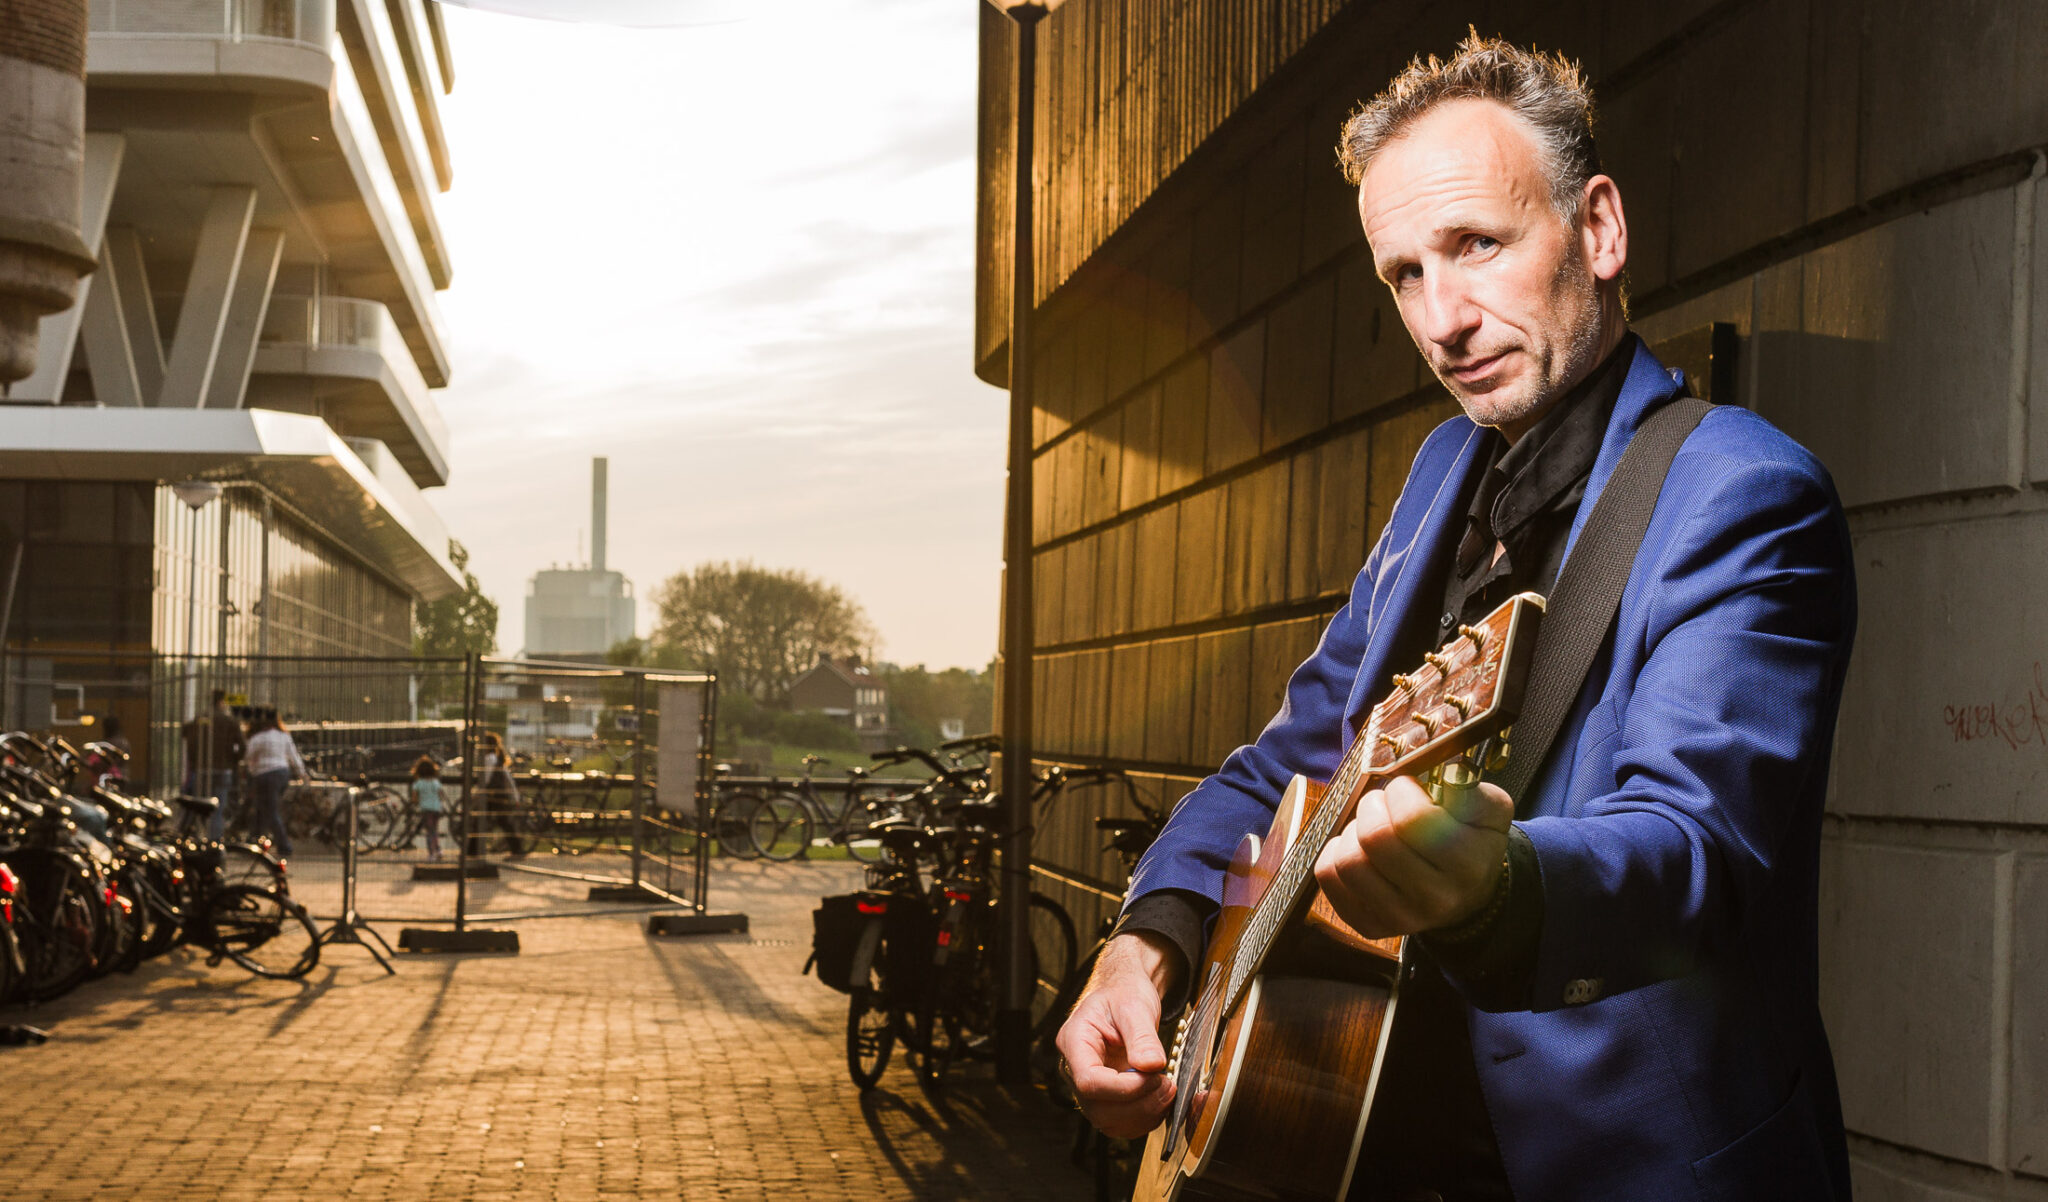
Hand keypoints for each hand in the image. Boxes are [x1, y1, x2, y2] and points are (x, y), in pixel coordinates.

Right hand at [1055, 931, 1179, 1138]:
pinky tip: (1161, 1099)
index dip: (1124, 1088)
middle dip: (1138, 1105)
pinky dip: (1144, 1119)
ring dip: (1143, 1115)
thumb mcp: (1134, 1005)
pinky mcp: (1107, 1096)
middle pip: (1097, 1108)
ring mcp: (1091, 1087)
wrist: (1124, 994)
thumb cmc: (1123, 994)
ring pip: (1108, 1122)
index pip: (1089, 1081)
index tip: (1154, 1076)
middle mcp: (1076, 1069)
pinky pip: (1121, 1122)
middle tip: (1167, 1085)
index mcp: (1074, 1043)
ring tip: (1167, 1091)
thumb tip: (1151, 1066)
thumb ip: (1141, 1036)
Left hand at [1312, 773, 1511, 937]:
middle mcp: (1436, 899)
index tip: (1406, 787)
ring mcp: (1401, 917)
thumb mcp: (1487, 809)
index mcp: (1468, 865)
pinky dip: (1336, 852)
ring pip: (1348, 860)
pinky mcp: (1371, 925)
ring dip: (1353, 831)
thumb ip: (1465, 784)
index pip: (1414, 819)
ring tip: (1371, 826)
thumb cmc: (1470, 841)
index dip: (1401, 790)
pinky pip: (1329, 877)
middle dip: (1372, 805)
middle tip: (1383, 802)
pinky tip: (1359, 848)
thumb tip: (1436, 769)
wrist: (1467, 894)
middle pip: (1375, 838)